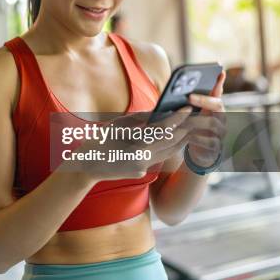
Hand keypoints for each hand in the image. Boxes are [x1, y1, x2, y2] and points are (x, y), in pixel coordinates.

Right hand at [66, 106, 193, 182]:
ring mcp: (143, 168)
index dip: (176, 118)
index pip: (162, 131)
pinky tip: (177, 140)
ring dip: (180, 139)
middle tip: (195, 116)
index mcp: (136, 149)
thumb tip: (157, 111)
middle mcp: (143, 161)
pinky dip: (169, 147)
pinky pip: (159, 158)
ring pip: (168, 153)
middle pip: (170, 143)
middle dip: (183, 128)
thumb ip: (138, 119)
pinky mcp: (141, 172)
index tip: (186, 108)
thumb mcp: (115, 126)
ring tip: (191, 126)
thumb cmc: (96, 143)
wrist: (84, 168)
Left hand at [184, 71, 226, 167]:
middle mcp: (221, 118)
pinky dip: (197, 138)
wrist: (200, 151)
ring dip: (196, 120)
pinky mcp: (217, 147)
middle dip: (203, 100)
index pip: (218, 92)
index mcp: (215, 108)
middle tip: (189, 97)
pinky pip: (210, 141)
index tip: (219, 71)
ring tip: (182, 119)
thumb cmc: (194, 128)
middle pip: (218, 105)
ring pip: (212, 123)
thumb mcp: (191, 114)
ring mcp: (221, 133)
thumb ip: (190, 103)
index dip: (220, 82)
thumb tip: (175, 90)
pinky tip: (188, 137)